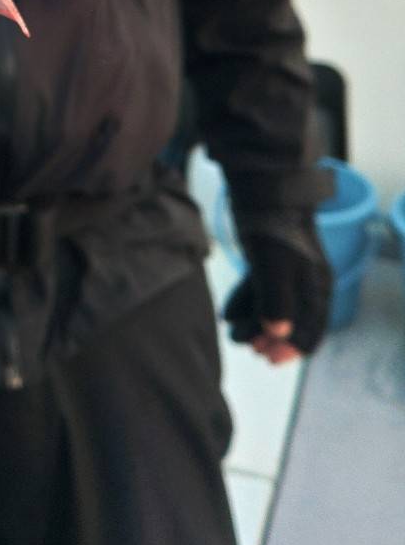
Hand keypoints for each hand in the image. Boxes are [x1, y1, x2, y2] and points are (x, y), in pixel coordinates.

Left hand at [224, 222, 332, 364]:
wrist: (262, 186)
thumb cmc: (274, 225)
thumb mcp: (275, 265)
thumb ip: (276, 301)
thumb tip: (277, 334)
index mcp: (316, 286)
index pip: (310, 328)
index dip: (291, 348)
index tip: (269, 359)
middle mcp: (305, 281)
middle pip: (290, 321)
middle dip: (268, 338)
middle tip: (248, 348)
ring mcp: (286, 270)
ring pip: (272, 306)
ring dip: (254, 323)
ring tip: (233, 334)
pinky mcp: (267, 258)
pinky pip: (259, 290)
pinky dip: (246, 304)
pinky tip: (228, 315)